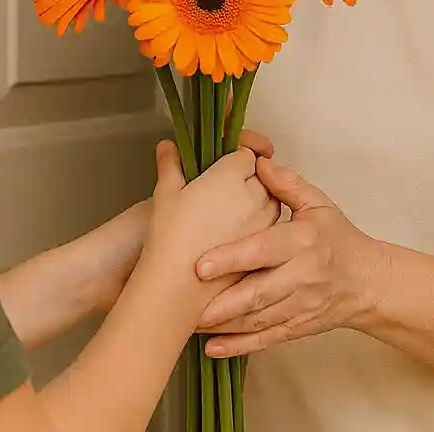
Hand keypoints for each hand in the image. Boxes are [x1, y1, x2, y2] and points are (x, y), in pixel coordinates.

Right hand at [138, 143, 279, 303]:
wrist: (180, 286)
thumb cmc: (171, 236)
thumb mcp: (165, 193)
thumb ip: (170, 164)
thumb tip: (167, 147)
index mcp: (234, 173)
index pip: (247, 153)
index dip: (237, 154)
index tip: (225, 158)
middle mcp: (256, 195)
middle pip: (262, 177)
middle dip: (247, 178)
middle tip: (222, 187)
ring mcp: (265, 224)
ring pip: (268, 204)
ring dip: (255, 204)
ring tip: (226, 214)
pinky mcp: (266, 249)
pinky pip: (267, 231)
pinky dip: (255, 229)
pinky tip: (232, 238)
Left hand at [195, 157, 377, 357]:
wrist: (369, 282)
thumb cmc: (338, 239)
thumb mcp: (318, 205)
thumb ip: (286, 185)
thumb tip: (258, 162)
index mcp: (303, 242)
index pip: (264, 250)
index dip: (232, 258)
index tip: (201, 264)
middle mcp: (303, 276)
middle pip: (258, 292)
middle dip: (222, 301)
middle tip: (186, 302)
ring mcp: (301, 305)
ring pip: (258, 319)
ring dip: (223, 324)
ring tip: (189, 323)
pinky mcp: (298, 327)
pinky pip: (266, 339)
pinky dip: (238, 346)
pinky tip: (212, 348)